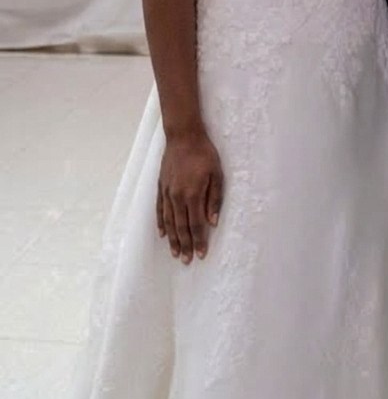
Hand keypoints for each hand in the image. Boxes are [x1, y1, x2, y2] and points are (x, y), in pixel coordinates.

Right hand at [157, 131, 222, 263]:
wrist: (183, 136)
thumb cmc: (203, 153)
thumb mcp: (216, 174)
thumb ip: (214, 199)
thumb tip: (213, 221)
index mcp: (192, 195)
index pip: (196, 225)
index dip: (198, 241)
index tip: (201, 254)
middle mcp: (177, 197)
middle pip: (181, 227)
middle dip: (185, 245)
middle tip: (186, 261)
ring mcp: (167, 193)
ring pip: (169, 222)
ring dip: (172, 239)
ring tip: (175, 253)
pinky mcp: (161, 187)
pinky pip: (160, 210)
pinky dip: (161, 223)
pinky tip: (162, 233)